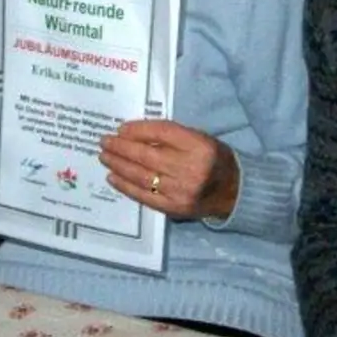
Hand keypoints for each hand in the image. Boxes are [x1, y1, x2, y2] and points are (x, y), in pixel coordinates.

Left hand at [98, 120, 238, 219]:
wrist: (233, 191)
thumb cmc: (213, 158)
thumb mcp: (199, 138)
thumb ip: (171, 135)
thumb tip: (133, 133)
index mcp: (199, 145)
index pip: (162, 132)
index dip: (138, 129)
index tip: (120, 128)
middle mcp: (190, 168)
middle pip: (147, 155)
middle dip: (121, 147)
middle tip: (104, 142)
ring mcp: (181, 191)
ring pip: (142, 176)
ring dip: (119, 165)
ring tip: (105, 157)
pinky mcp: (173, 207)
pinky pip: (144, 195)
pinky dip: (125, 186)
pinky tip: (113, 177)